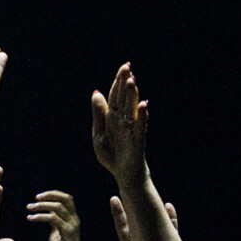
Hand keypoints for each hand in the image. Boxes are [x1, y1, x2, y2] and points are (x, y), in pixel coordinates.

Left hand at [26, 189, 81, 240]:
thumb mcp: (57, 233)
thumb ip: (55, 222)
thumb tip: (48, 213)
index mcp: (73, 218)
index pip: (67, 199)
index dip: (53, 194)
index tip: (38, 197)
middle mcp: (75, 220)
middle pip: (65, 199)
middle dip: (49, 195)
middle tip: (34, 199)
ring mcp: (73, 226)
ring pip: (58, 207)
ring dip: (41, 206)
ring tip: (29, 208)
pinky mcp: (68, 233)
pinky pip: (54, 219)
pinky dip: (40, 216)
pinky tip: (30, 218)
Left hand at [91, 62, 147, 186]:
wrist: (123, 174)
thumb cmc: (112, 154)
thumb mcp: (99, 133)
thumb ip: (98, 114)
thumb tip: (96, 92)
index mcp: (113, 117)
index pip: (116, 96)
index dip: (118, 82)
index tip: (124, 66)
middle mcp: (124, 120)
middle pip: (124, 98)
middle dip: (125, 83)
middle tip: (127, 67)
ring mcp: (132, 129)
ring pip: (132, 109)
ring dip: (132, 95)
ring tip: (132, 81)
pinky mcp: (137, 140)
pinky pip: (140, 127)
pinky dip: (142, 116)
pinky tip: (144, 105)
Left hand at [93, 195, 178, 240]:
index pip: (123, 230)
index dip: (119, 215)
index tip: (114, 199)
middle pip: (138, 223)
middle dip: (134, 208)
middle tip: (129, 190)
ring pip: (155, 225)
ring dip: (153, 211)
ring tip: (152, 196)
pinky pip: (172, 233)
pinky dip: (171, 221)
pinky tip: (168, 208)